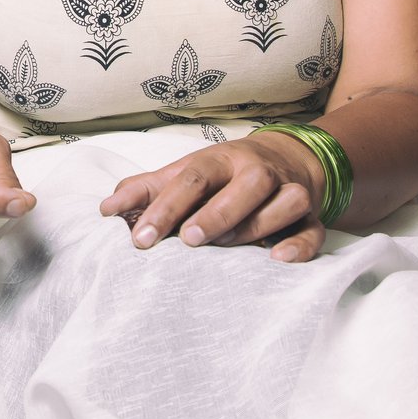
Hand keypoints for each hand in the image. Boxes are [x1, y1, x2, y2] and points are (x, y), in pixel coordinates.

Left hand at [99, 133, 328, 260]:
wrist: (284, 158)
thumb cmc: (222, 174)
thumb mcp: (183, 173)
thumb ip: (145, 190)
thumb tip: (105, 209)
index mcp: (220, 160)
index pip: (191, 178)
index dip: (165, 207)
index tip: (141, 239)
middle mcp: (258, 171)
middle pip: (246, 186)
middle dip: (218, 213)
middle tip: (190, 240)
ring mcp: (289, 191)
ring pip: (285, 203)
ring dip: (257, 225)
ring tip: (227, 247)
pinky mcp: (310, 218)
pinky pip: (312, 230)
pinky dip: (300, 245)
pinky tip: (278, 260)